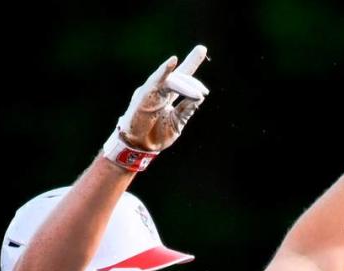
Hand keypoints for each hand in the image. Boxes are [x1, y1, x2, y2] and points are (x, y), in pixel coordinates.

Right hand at [105, 45, 209, 167]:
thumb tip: (199, 96)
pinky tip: (173, 62)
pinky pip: (155, 81)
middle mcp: (159, 90)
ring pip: (171, 81)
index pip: (181, 77)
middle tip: (203, 93)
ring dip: (185, 85)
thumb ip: (187, 109)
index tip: (201, 48)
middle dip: (192, 81)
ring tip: (199, 94)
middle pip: (179, 77)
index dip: (191, 63)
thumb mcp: (177, 122)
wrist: (139, 148)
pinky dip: (164, 71)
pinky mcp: (144, 95)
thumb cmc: (155, 135)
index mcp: (167, 96)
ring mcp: (151, 92)